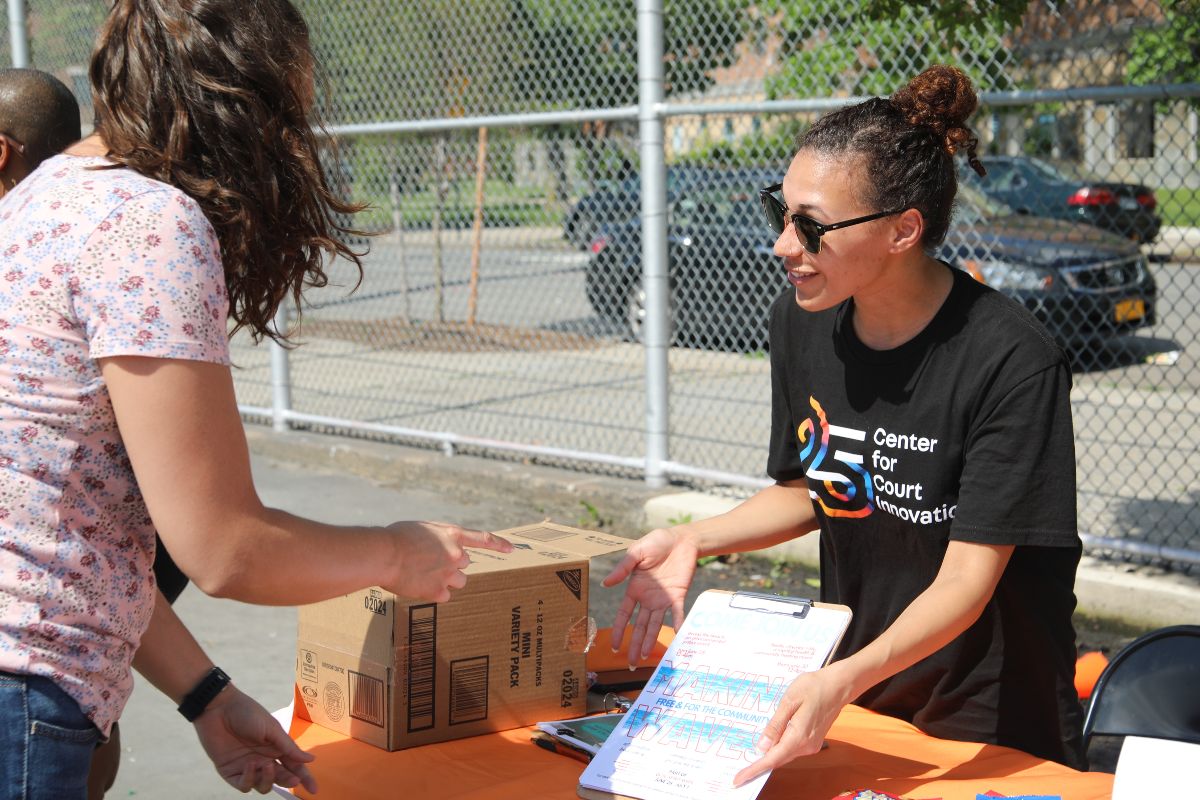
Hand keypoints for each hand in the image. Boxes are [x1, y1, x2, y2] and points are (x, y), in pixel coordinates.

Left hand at [193, 685, 317, 794]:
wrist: (219, 708)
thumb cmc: (248, 713)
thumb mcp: (272, 729)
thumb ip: (289, 747)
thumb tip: (311, 760)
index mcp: (276, 748)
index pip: (294, 766)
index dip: (305, 778)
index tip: (314, 790)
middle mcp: (264, 760)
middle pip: (280, 778)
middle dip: (288, 780)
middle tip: (293, 778)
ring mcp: (248, 767)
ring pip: (263, 786)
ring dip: (268, 780)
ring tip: (266, 765)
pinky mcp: (231, 772)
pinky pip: (243, 785)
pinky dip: (249, 780)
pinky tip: (250, 765)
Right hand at [384, 521, 512, 601]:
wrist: (384, 554)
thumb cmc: (396, 538)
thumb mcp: (422, 529)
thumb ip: (437, 538)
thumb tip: (438, 548)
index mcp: (452, 535)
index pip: (483, 539)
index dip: (498, 544)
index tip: (511, 549)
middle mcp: (455, 554)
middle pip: (464, 564)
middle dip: (452, 565)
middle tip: (430, 563)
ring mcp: (448, 574)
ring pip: (458, 581)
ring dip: (446, 579)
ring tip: (423, 575)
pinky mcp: (438, 591)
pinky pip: (443, 595)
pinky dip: (433, 593)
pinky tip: (418, 585)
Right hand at [601, 527, 698, 664]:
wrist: (680, 539)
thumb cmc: (656, 543)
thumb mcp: (636, 552)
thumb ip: (623, 568)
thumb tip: (605, 583)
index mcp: (634, 589)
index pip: (623, 614)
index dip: (618, 630)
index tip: (613, 646)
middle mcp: (647, 598)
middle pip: (639, 626)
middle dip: (635, 644)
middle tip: (632, 663)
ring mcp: (662, 599)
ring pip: (655, 624)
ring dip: (651, 640)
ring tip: (646, 657)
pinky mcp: (678, 595)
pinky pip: (678, 612)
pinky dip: (678, 623)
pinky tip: (678, 636)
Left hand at [732, 667, 851, 786]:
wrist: (838, 686)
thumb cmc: (813, 687)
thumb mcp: (789, 701)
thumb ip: (775, 725)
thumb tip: (762, 747)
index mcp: (798, 736)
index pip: (773, 759)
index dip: (755, 770)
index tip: (740, 779)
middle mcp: (806, 745)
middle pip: (778, 759)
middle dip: (759, 766)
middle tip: (740, 772)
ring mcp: (811, 745)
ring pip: (785, 754)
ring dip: (769, 755)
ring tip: (751, 756)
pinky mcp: (813, 741)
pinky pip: (792, 748)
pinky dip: (779, 747)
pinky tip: (771, 740)